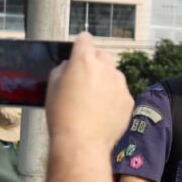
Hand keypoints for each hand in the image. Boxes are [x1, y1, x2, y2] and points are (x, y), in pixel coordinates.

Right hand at [45, 32, 131, 149]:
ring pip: (114, 74)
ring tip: (94, 99)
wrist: (83, 143)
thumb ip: (62, 70)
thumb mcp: (52, 87)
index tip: (80, 49)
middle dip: (94, 62)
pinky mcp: (129, 100)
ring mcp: (120, 85)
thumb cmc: (62, 115)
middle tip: (85, 78)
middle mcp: (106, 68)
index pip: (85, 39)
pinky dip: (114, 97)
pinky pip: (121, 92)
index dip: (81, 44)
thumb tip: (70, 65)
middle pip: (102, 55)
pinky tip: (103, 111)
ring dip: (106, 80)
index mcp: (84, 61)